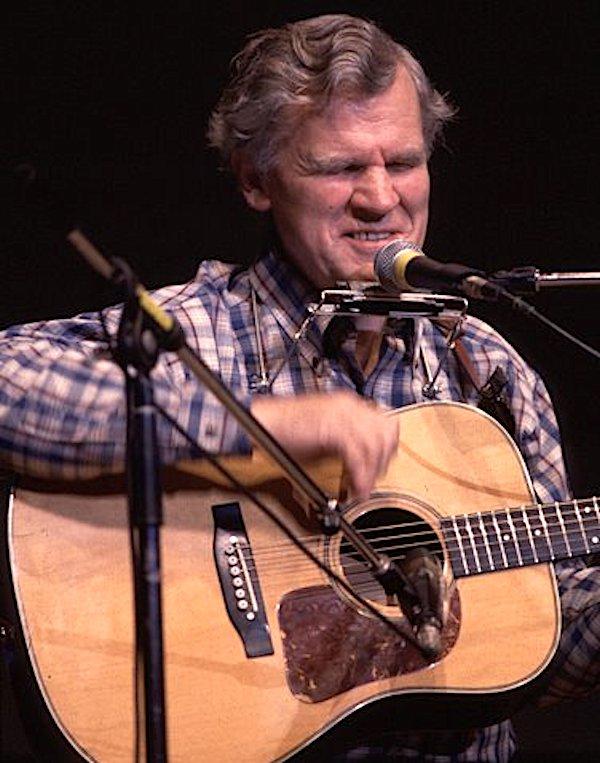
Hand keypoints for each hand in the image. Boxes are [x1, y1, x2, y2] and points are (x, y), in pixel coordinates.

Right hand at [251, 391, 397, 499]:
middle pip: (386, 431)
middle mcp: (348, 406)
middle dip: (384, 460)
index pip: (385, 422)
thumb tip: (361, 461)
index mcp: (348, 404)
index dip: (387, 447)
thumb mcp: (323, 434)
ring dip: (372, 472)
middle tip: (373, 479)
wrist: (263, 425)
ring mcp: (341, 415)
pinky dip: (361, 475)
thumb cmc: (286, 431)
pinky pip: (357, 455)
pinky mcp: (332, 428)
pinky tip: (356, 488)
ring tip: (363, 488)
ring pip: (374, 444)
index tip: (381, 466)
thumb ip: (345, 441)